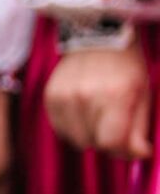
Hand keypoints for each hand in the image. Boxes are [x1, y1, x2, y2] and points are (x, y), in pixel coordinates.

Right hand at [45, 43, 153, 158]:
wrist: (97, 38)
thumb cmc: (126, 67)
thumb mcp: (142, 94)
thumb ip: (140, 128)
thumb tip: (139, 155)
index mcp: (116, 95)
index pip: (112, 142)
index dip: (123, 151)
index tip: (132, 146)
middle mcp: (86, 97)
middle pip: (94, 143)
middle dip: (108, 140)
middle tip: (116, 125)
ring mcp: (65, 98)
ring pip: (77, 140)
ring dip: (90, 135)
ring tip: (98, 116)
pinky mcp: (50, 98)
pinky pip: (61, 130)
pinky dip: (74, 127)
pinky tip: (83, 112)